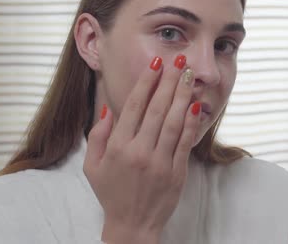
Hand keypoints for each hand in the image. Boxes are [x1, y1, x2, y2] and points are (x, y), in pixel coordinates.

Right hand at [83, 55, 200, 243]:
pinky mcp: (176, 173)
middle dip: (168, 81)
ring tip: (187, 76)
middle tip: (177, 60)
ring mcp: (160, 163)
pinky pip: (184, 142)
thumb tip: (108, 108)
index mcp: (118, 147)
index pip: (135, 106)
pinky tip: (195, 104)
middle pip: (157, 109)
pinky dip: (190, 122)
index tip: (155, 63)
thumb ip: (97, 136)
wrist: (132, 225)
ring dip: (181, 96)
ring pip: (173, 122)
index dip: (146, 82)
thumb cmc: (111, 193)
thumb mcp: (92, 166)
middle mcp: (139, 152)